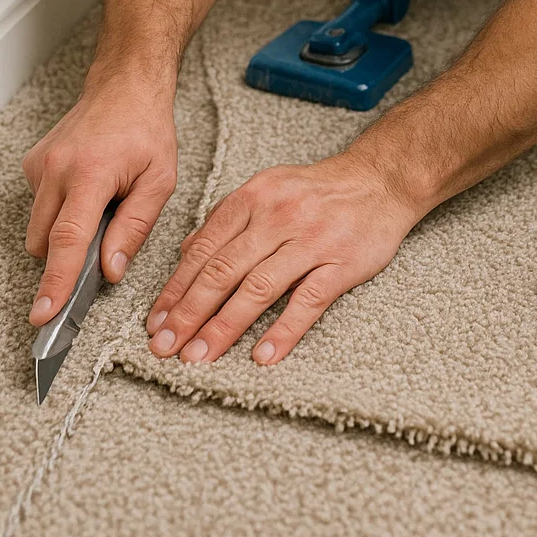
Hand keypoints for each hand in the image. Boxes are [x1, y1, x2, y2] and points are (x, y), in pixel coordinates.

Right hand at [23, 79, 177, 323]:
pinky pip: (39, 206)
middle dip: (67, 256)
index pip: (67, 239)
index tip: (43, 313)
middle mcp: (57, 168)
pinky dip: (60, 210)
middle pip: (45, 242)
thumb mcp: (160, 180)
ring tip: (101, 205)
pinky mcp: (32, 164)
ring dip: (65, 232)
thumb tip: (111, 269)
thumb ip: (135, 227)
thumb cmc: (147, 130)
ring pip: (39, 228)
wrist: (125, 88)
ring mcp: (40, 165)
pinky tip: (87, 190)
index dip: (56, 282)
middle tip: (103, 241)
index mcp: (91, 173)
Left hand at [145, 152, 421, 365]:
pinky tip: (262, 356)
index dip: (176, 288)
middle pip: (224, 271)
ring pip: (258, 288)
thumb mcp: (267, 190)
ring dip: (224, 326)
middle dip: (189, 313)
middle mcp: (278, 217)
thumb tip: (186, 254)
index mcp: (253, 198)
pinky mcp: (342, 262)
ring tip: (199, 356)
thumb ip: (227, 220)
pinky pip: (308, 301)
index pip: (204, 249)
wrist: (380, 180)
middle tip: (164, 347)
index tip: (155, 322)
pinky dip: (283, 330)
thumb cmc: (318, 191)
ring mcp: (311, 240)